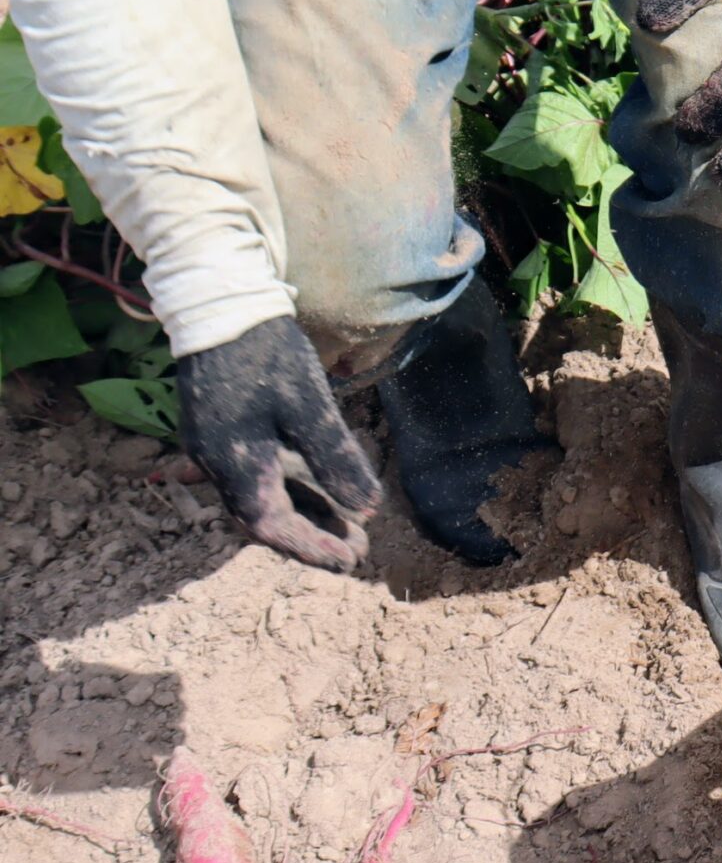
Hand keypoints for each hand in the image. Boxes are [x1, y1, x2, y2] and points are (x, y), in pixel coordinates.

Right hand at [175, 317, 381, 570]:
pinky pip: (253, 472)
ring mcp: (213, 444)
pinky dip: (287, 485)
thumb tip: (367, 510)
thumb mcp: (310, 407)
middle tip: (356, 548)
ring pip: (259, 494)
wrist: (219, 303)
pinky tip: (317, 485)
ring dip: (302, 511)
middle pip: (263, 516)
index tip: (350, 560)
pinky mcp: (219, 427)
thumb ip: (336, 460)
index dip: (311, 547)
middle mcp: (215, 461)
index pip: (272, 526)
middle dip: (310, 535)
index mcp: (235, 462)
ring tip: (348, 523)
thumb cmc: (266, 353)